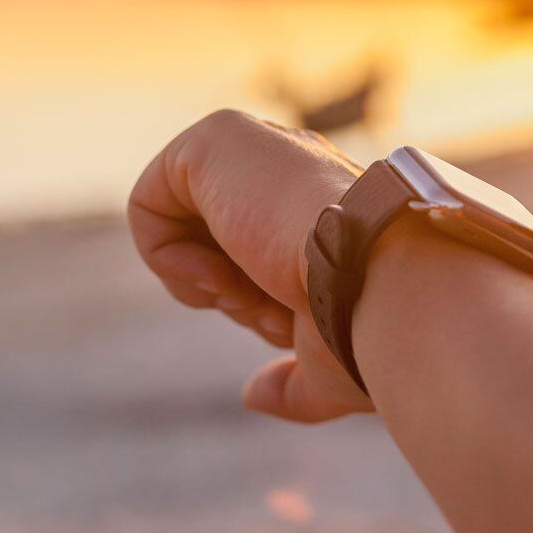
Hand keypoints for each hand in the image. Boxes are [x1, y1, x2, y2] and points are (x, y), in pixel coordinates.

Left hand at [128, 109, 370, 421]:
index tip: (288, 322)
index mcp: (325, 208)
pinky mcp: (218, 137)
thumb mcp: (329, 368)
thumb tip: (256, 395)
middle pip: (214, 245)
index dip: (255, 306)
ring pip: (182, 228)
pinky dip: (166, 258)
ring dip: (204, 282)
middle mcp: (293, 172)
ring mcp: (259, 149)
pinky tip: (218, 270)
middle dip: (231, 293)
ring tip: (253, 288)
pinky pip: (148, 203)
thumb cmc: (369, 329)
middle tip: (270, 307)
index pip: (252, 260)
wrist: (383, 285)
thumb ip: (294, 383)